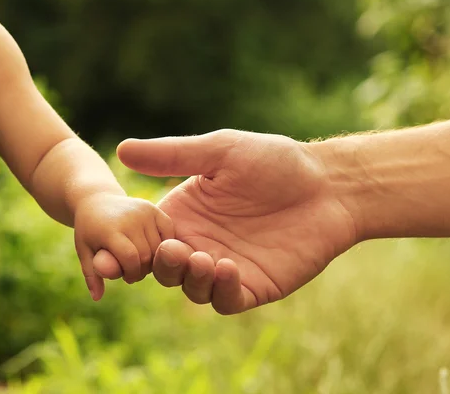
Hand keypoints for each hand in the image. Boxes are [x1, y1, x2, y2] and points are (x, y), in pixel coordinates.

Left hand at [74, 193, 172, 300]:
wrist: (97, 200)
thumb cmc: (89, 231)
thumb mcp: (85, 251)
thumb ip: (92, 275)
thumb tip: (97, 298)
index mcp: (111, 229)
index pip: (130, 258)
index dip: (132, 273)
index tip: (127, 278)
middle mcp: (129, 218)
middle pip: (147, 254)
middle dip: (142, 270)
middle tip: (135, 272)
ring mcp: (143, 211)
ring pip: (159, 247)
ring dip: (153, 260)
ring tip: (141, 262)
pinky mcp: (154, 208)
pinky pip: (168, 233)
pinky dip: (164, 246)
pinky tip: (152, 250)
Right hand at [116, 129, 358, 313]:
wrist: (328, 185)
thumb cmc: (275, 161)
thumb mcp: (220, 151)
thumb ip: (173, 155)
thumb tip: (121, 149)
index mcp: (186, 214)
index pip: (149, 237)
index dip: (135, 243)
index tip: (124, 242)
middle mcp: (201, 243)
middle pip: (166, 269)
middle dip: (164, 265)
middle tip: (174, 251)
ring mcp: (226, 267)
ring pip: (192, 288)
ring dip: (190, 279)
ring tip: (203, 259)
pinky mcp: (254, 286)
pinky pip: (227, 299)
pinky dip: (221, 290)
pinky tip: (227, 268)